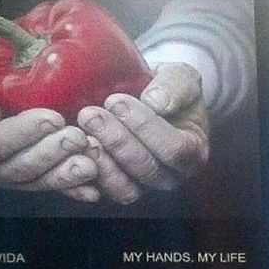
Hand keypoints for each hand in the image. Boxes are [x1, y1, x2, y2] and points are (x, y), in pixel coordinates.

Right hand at [0, 49, 99, 200]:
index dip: (23, 134)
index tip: (51, 118)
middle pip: (19, 168)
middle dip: (50, 154)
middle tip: (77, 138)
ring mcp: (13, 177)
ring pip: (39, 181)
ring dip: (66, 173)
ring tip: (91, 160)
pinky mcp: (36, 179)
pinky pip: (56, 188)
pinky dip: (76, 189)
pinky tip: (94, 190)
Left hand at [77, 62, 209, 202]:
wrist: (148, 101)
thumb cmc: (168, 89)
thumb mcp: (181, 77)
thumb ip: (175, 86)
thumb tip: (155, 101)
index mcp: (193, 151)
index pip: (174, 148)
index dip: (145, 127)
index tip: (116, 100)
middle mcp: (172, 175)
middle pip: (147, 169)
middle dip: (116, 141)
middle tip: (89, 114)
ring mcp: (145, 186)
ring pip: (126, 188)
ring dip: (101, 160)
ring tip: (80, 131)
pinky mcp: (119, 188)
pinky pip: (104, 191)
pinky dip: (87, 172)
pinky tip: (74, 148)